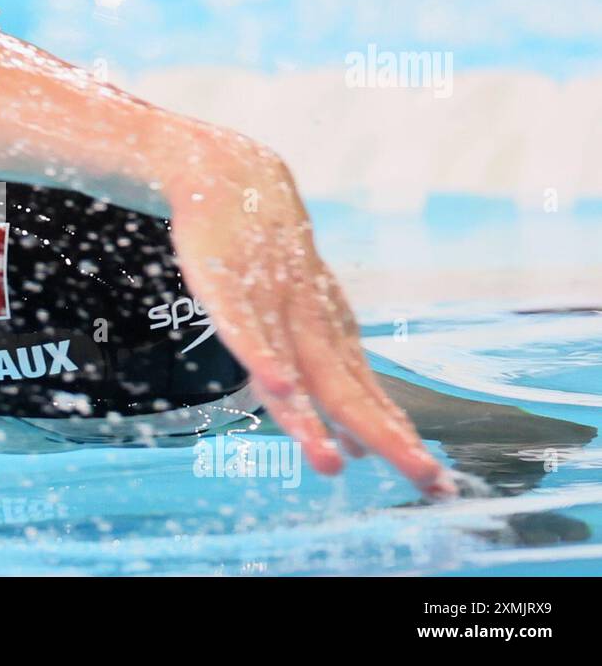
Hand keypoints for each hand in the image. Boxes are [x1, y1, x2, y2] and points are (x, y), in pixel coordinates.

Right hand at [164, 127, 455, 497]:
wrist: (235, 180)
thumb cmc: (269, 258)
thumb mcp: (304, 317)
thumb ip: (329, 379)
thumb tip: (359, 449)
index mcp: (327, 336)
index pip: (368, 397)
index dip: (398, 439)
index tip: (437, 485)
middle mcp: (309, 325)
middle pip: (347, 391)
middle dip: (384, 437)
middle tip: (423, 479)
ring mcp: (270, 305)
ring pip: (296, 368)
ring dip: (315, 417)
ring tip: (333, 462)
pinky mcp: (227, 286)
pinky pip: (245, 327)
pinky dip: (262, 357)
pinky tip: (278, 385)